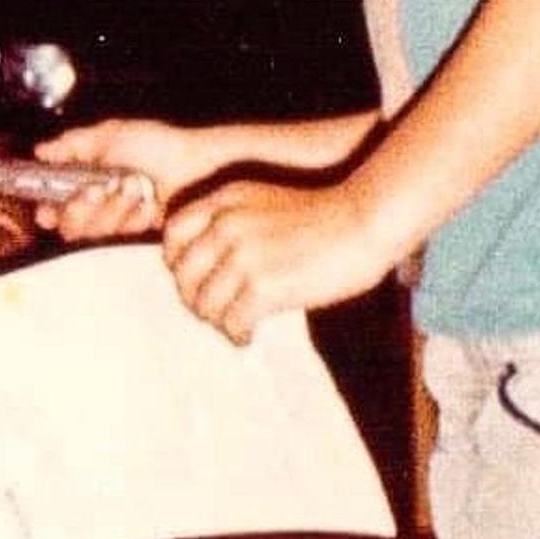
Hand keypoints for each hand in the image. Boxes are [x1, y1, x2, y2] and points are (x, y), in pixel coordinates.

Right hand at [32, 118, 187, 241]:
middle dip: (79, 207)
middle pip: (67, 223)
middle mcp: (97, 200)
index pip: (53, 202)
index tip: (47, 210)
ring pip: (91, 230)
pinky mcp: (134, 232)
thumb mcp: (109, 135)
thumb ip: (71, 144)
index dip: (47, 210)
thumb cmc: (158, 146)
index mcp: (86, 175)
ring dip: (109, 208)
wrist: (195, 168)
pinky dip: (129, 215)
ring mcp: (116, 218)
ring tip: (130, 187)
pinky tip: (144, 201)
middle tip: (97, 190)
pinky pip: (116, 234)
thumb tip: (42, 151)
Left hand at [162, 176, 392, 344]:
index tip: (195, 279)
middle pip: (183, 274)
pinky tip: (248, 337)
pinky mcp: (264, 286)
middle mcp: (226, 224)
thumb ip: (234, 223)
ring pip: (204, 303)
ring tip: (234, 326)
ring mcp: (243, 255)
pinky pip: (231, 322)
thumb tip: (210, 266)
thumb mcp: (266, 203)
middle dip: (195, 298)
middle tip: (214, 312)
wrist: (366, 220)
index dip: (178, 262)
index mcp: (225, 201)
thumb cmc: (326, 217)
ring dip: (216, 321)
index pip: (174, 233)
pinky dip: (236, 334)